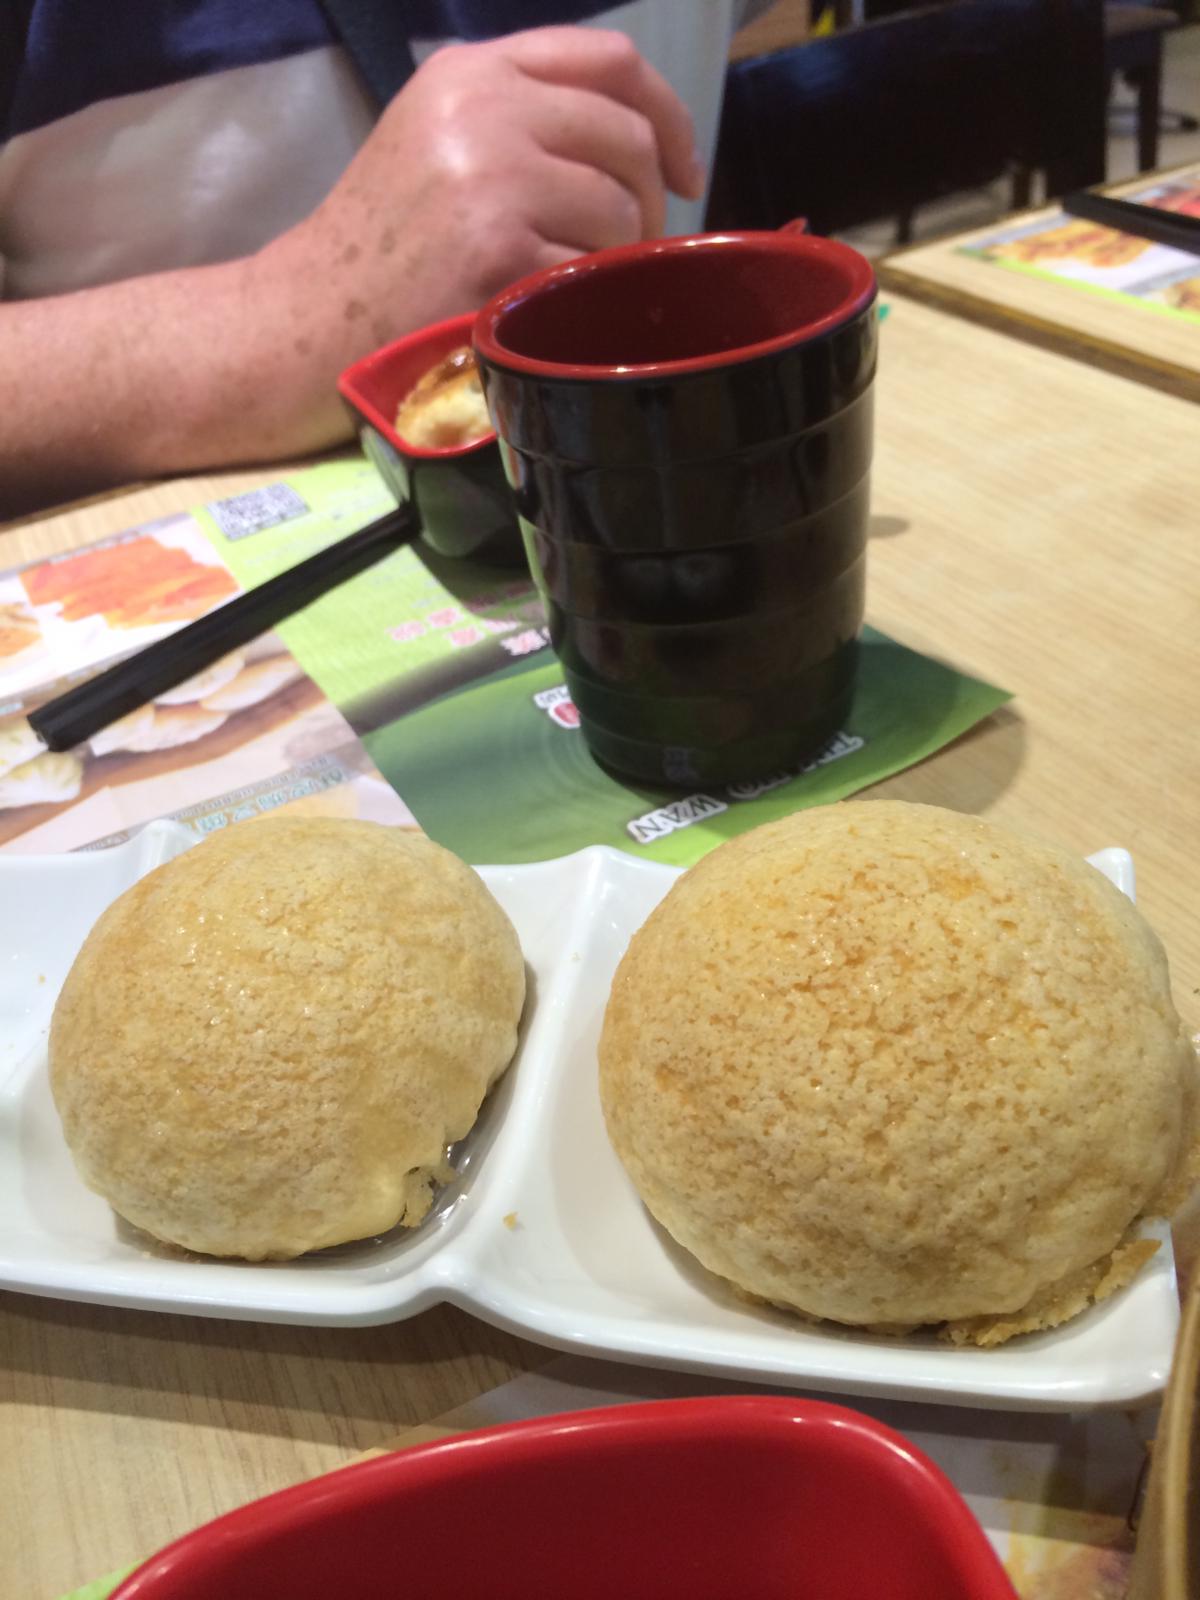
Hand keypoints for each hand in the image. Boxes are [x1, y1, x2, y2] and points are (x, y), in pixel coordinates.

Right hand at [275, 26, 706, 349]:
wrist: (313, 315)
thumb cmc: (387, 243)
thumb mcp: (441, 140)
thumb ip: (525, 116)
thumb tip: (641, 143)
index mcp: (473, 71)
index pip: (610, 60)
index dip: (669, 115)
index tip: (688, 172)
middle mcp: (484, 108)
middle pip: (629, 137)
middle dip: (652, 203)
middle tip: (634, 251)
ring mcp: (491, 178)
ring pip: (620, 210)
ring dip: (618, 260)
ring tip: (578, 286)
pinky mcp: (497, 252)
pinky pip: (589, 273)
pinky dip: (583, 303)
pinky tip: (546, 314)